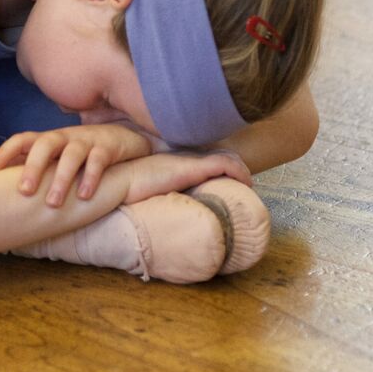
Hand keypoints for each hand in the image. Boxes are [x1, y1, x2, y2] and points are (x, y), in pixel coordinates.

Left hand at [0, 124, 152, 206]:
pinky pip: (98, 161)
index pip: (23, 139)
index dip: (7, 151)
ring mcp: (86, 141)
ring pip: (71, 155)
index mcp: (49, 140)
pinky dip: (91, 178)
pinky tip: (84, 196)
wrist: (121, 139)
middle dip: (33, 167)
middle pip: (45, 145)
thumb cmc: (80, 153)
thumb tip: (0, 184)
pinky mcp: (106, 148)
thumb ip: (34, 165)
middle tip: (24, 191)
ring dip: (61, 179)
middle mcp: (64, 138)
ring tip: (53, 204)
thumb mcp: (56, 156)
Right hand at [123, 149, 252, 204]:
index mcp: (178, 163)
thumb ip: (162, 195)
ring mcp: (191, 161)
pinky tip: (247, 182)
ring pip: (227, 157)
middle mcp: (187, 159)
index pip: (207, 159)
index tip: (233, 181)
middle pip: (221, 155)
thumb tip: (167, 216)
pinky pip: (225, 164)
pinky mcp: (194, 167)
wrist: (123, 180)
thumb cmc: (132, 189)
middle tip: (246, 183)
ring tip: (249, 185)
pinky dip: (238, 172)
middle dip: (237, 167)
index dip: (223, 167)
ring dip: (241, 170)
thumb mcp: (151, 190)